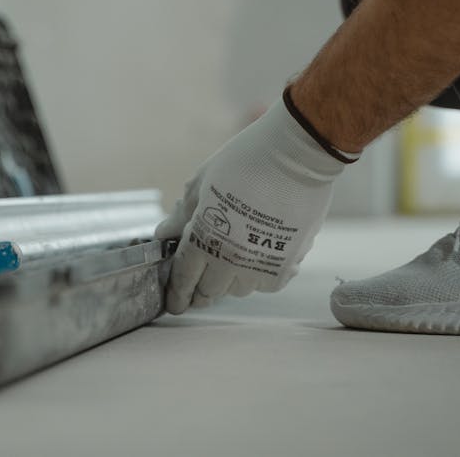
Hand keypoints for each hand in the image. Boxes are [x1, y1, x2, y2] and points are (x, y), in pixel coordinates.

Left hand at [155, 96, 353, 313]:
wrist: (296, 156)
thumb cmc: (245, 161)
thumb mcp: (202, 183)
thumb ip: (182, 215)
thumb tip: (163, 235)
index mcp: (204, 237)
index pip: (184, 277)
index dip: (177, 294)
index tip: (175, 303)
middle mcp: (230, 258)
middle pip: (209, 291)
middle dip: (200, 291)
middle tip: (199, 285)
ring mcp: (260, 264)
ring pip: (238, 289)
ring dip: (229, 280)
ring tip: (231, 262)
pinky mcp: (287, 265)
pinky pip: (266, 284)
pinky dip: (258, 276)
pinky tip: (257, 257)